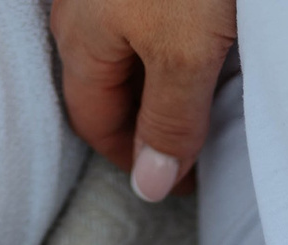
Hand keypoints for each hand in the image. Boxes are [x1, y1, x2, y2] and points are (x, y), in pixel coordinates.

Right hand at [50, 0, 235, 201]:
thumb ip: (169, 120)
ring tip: (209, 98)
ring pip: (128, 55)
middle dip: (150, 126)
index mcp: (79, 39)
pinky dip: (172, 46)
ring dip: (163, 85)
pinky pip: (147, 24)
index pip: (96, 126)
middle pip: (109, 91)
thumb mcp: (185, 49)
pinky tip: (205, 43)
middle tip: (199, 149)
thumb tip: (149, 185)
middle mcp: (82, 12)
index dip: (138, 163)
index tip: (184, 182)